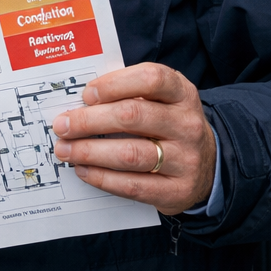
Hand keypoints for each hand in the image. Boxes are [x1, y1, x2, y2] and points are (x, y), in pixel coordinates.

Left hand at [50, 62, 215, 215]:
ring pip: (130, 153)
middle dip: (89, 120)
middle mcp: (187, 124)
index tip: (86, 94)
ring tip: (65, 149)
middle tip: (62, 125)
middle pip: (133, 116)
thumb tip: (77, 102)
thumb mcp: (160, 100)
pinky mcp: (178, 190)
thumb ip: (127, 93)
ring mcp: (186, 159)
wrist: (208, 166)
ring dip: (89, 152)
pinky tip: (83, 170)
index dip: (114, 84)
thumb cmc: (168, 124)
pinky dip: (102, 178)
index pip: (150, 79)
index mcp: (181, 93)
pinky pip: (133, 185)